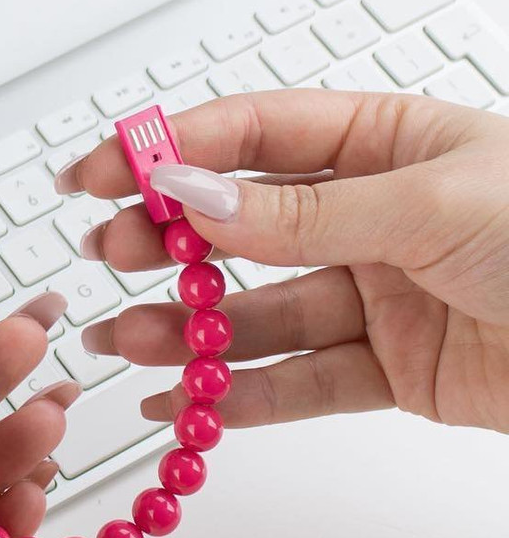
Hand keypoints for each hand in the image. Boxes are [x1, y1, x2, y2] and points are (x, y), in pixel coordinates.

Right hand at [57, 90, 508, 432]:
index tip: (102, 170)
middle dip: (165, 240)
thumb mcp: (434, 205)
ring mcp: (372, 295)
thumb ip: (306, 213)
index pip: (252, 136)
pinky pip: (297, 381)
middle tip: (105, 254)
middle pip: (240, 227)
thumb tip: (194, 195)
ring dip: (184, 329)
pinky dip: (238, 396)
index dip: (168, 149)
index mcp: (382, 145)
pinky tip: (184, 401)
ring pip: (256, 312)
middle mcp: (368, 217)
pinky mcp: (385, 369)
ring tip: (121, 339)